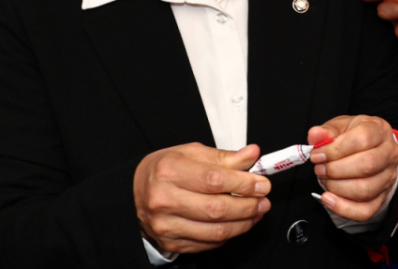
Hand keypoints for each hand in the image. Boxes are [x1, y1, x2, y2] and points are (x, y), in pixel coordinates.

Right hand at [133, 143, 270, 253]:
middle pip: (217, 208)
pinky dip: (228, 235)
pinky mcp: (170, 241)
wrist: (134, 192)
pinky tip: (238, 224)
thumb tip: (252, 155)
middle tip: (263, 200)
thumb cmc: (165, 170)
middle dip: (248, 206)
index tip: (262, 184)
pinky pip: (207, 243)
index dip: (244, 183)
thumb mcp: (191, 153)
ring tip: (256, 212)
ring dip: (243, 223)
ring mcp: (166, 224)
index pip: (215, 180)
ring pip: (215, 230)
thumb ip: (224, 156)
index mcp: (170, 171)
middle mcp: (164, 199)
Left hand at [308, 116, 397, 221]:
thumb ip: (327, 131)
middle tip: (320, 168)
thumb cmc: (353, 136)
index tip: (317, 155)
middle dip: (336, 170)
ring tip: (325, 179)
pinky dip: (343, 208)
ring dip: (337, 187)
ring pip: (365, 190)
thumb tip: (315, 135)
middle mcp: (389, 154)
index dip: (336, 149)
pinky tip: (328, 198)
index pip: (362, 139)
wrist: (370, 149)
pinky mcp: (382, 197)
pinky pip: (365, 211)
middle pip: (366, 166)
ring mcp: (388, 177)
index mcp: (380, 130)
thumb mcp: (340, 127)